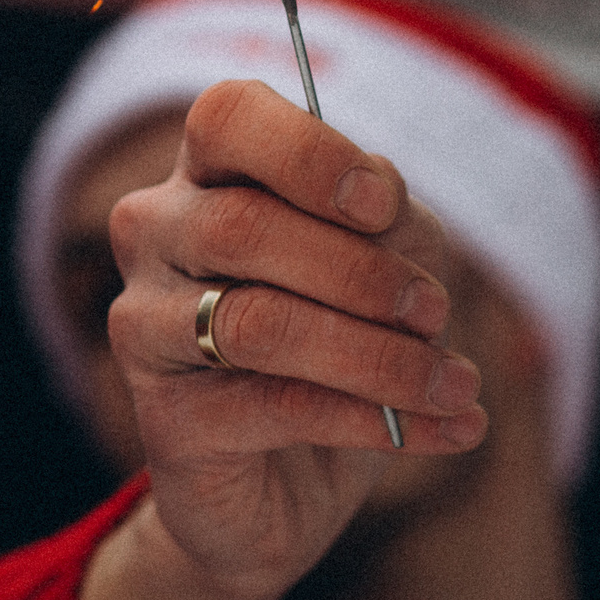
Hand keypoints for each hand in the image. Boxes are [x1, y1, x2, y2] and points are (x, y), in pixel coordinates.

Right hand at [81, 79, 486, 599]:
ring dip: (378, 354)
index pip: (226, 117)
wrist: (293, 482)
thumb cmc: (342, 341)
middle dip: (362, 272)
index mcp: (208, 174)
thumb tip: (383, 198)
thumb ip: (388, 219)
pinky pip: (274, 407)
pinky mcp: (163, 420)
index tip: (382, 204)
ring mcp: (144, 327)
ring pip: (258, 322)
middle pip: (244, 225)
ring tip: (454, 383)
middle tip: (435, 311)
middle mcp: (155, 236)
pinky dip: (373, 417)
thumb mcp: (388, 262)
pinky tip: (439, 429)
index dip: (307, 152)